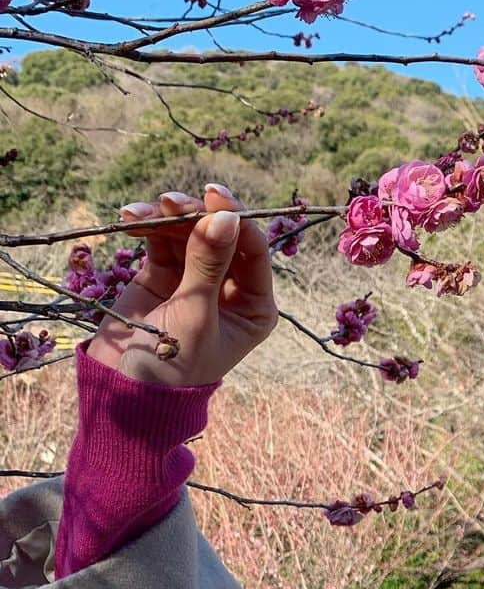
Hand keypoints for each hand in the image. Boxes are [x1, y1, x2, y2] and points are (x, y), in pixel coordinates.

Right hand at [86, 184, 277, 385]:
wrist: (123, 391)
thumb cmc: (171, 365)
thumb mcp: (194, 314)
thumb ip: (207, 264)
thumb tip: (223, 216)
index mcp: (255, 305)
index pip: (253, 251)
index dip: (235, 219)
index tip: (213, 197)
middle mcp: (230, 288)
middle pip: (221, 235)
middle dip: (197, 213)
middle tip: (172, 200)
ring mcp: (196, 278)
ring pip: (189, 232)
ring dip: (167, 216)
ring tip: (141, 212)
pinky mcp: (163, 274)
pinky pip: (160, 240)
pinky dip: (148, 226)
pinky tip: (131, 218)